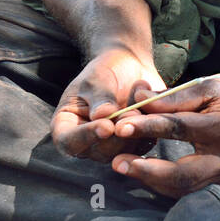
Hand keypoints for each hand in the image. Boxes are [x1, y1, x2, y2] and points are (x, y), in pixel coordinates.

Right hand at [52, 47, 166, 161]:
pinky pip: (146, 143)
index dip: (87, 137)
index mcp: (67, 127)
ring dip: (136, 128)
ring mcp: (113, 146)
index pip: (69, 142)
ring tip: (140, 100)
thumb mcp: (97, 79)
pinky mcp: (136, 143)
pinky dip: (152, 125)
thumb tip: (102, 116)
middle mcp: (89, 143)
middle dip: (119, 134)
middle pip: (101, 153)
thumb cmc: (104, 72)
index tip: (106, 126)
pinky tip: (150, 103)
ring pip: (126, 151)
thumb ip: (99, 98)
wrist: (128, 68)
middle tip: (131, 113)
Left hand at [105, 73, 219, 197]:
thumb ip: (174, 97)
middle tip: (118, 163)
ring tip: (125, 167)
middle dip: (147, 171)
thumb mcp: (208, 84)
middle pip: (183, 175)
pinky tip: (145, 173)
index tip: (121, 125)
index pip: (180, 129)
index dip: (149, 127)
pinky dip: (165, 184)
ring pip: (184, 189)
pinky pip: (190, 190)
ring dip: (151, 180)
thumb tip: (139, 101)